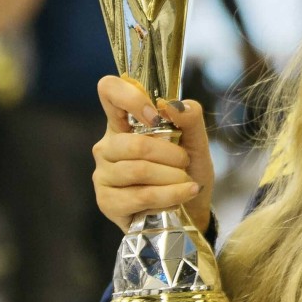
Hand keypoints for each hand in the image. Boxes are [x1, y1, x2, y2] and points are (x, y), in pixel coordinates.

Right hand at [91, 75, 214, 233]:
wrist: (192, 210)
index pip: (109, 91)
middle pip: (135, 144)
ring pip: (139, 171)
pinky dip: (169, 196)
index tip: (155, 117)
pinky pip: (140, 196)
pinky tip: (181, 196)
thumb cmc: (188, 171)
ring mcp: (103, 175)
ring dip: (173, 178)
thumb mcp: (197, 142)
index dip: (131, 97)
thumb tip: (172, 105)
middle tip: (185, 162)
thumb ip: (190, 118)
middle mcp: (108, 146)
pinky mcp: (107, 202)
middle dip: (171, 155)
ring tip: (187, 182)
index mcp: (125, 123)